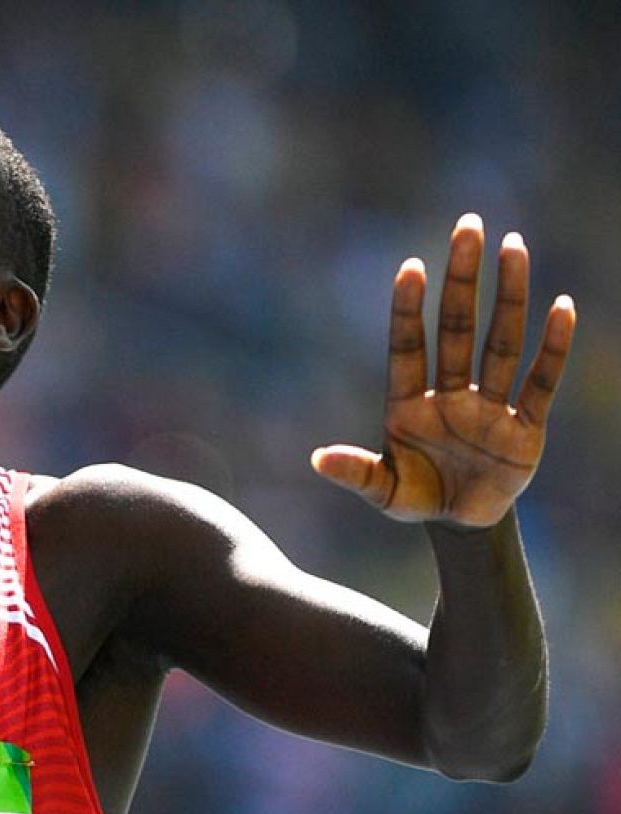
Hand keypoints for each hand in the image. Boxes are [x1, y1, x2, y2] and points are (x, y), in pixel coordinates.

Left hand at [311, 213, 575, 526]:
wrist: (460, 524)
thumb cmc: (416, 497)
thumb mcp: (383, 491)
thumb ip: (357, 474)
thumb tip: (316, 459)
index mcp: (408, 404)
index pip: (408, 346)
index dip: (409, 308)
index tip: (411, 265)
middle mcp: (450, 394)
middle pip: (457, 326)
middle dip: (463, 278)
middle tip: (468, 225)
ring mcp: (489, 406)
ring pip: (501, 342)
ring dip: (509, 295)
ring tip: (513, 245)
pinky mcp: (526, 427)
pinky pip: (541, 381)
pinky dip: (552, 348)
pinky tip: (560, 307)